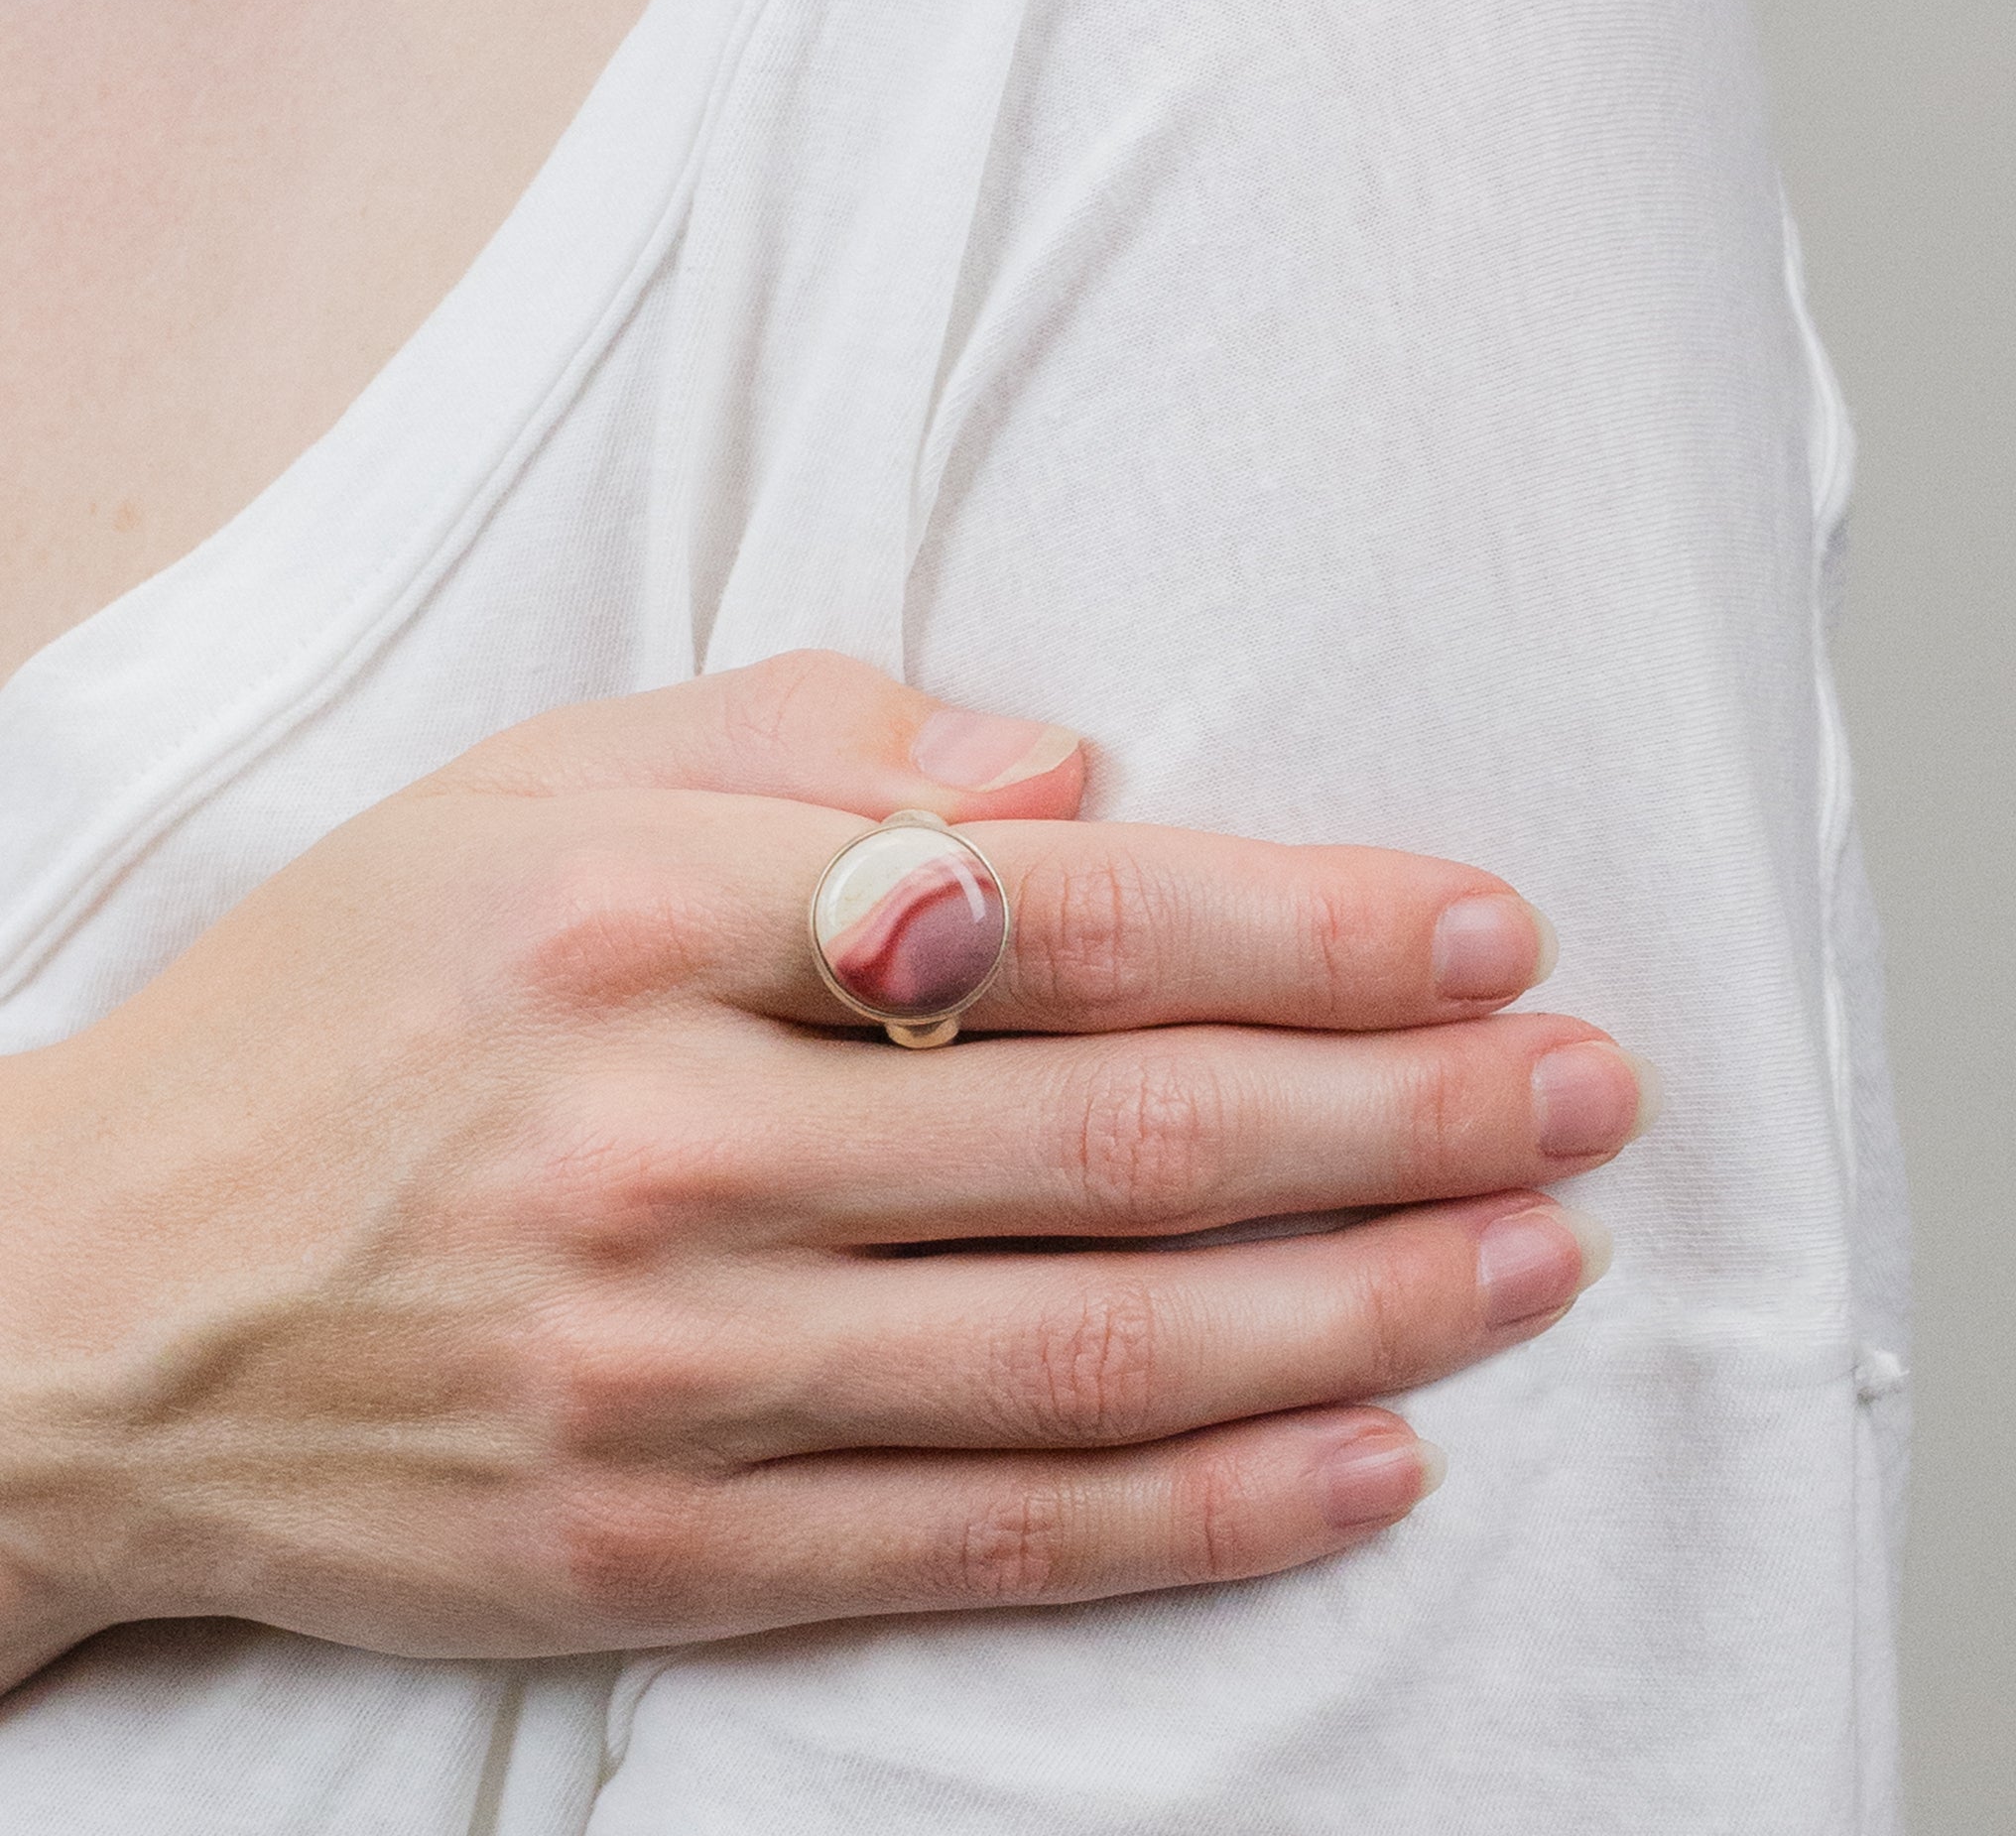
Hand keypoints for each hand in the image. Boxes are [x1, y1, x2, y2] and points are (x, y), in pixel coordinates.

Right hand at [0, 652, 1648, 1683]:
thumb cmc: (349, 1001)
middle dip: (1396, 1113)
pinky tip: (1365, 1459)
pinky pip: (984, 1534)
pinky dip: (1199, 1509)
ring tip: (1534, 1260)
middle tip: (1589, 1094)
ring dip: (1355, 1310)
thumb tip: (1078, 775)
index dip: (1303, 926)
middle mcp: (664, 1143)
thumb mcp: (533, 786)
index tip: (1481, 933)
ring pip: (1091, 1351)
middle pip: (1117, 1136)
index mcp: (639, 912)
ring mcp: (662, 1372)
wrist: (93, 1300)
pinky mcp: (652, 1551)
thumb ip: (811, 741)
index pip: (1057, 913)